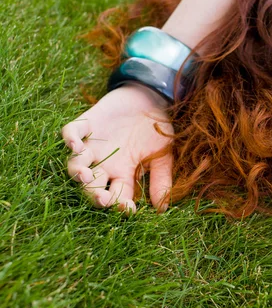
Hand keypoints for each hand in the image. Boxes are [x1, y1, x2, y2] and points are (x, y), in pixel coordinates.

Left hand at [62, 84, 173, 212]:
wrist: (150, 98)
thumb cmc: (157, 130)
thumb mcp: (164, 155)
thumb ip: (161, 180)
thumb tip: (162, 208)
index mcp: (122, 174)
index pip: (117, 196)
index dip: (120, 205)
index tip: (128, 209)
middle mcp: (103, 163)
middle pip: (92, 186)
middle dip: (94, 195)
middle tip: (102, 199)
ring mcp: (92, 145)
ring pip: (76, 164)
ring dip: (77, 172)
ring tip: (85, 175)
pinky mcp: (86, 123)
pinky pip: (71, 132)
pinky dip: (70, 138)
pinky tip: (75, 145)